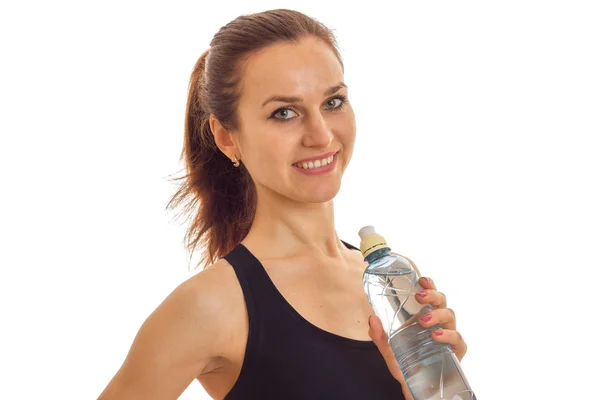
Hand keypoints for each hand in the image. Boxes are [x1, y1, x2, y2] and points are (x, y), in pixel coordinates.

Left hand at [367, 276, 467, 398]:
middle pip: (442, 300)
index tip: (421, 279)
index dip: (429, 285)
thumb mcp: (390, 351)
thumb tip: (373, 319)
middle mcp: (439, 323)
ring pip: (451, 315)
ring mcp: (449, 336)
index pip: (429, 296)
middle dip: (433, 295)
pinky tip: (436, 336)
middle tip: (419, 297)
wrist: (417, 389)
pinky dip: (449, 335)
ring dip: (438, 314)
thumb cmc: (407, 366)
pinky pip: (459, 339)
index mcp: (424, 317)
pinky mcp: (456, 351)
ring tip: (424, 321)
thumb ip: (380, 337)